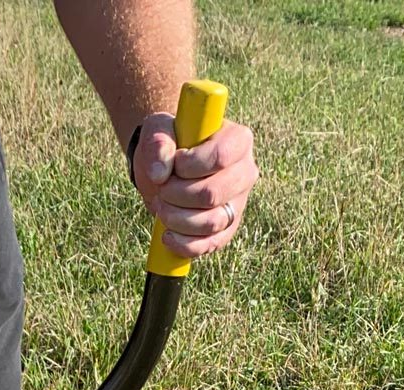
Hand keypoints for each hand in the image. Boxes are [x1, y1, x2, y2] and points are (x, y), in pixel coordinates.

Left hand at [133, 110, 256, 260]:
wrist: (167, 168)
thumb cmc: (169, 143)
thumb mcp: (158, 130)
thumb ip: (158, 142)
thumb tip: (159, 173)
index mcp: (238, 140)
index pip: (220, 157)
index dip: (189, 165)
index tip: (173, 164)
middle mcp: (245, 173)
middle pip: (213, 194)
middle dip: (177, 195)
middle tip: (162, 189)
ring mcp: (238, 203)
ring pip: (211, 222)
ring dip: (177, 219)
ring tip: (161, 206)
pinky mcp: (227, 229)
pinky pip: (211, 245)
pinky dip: (185, 245)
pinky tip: (167, 236)